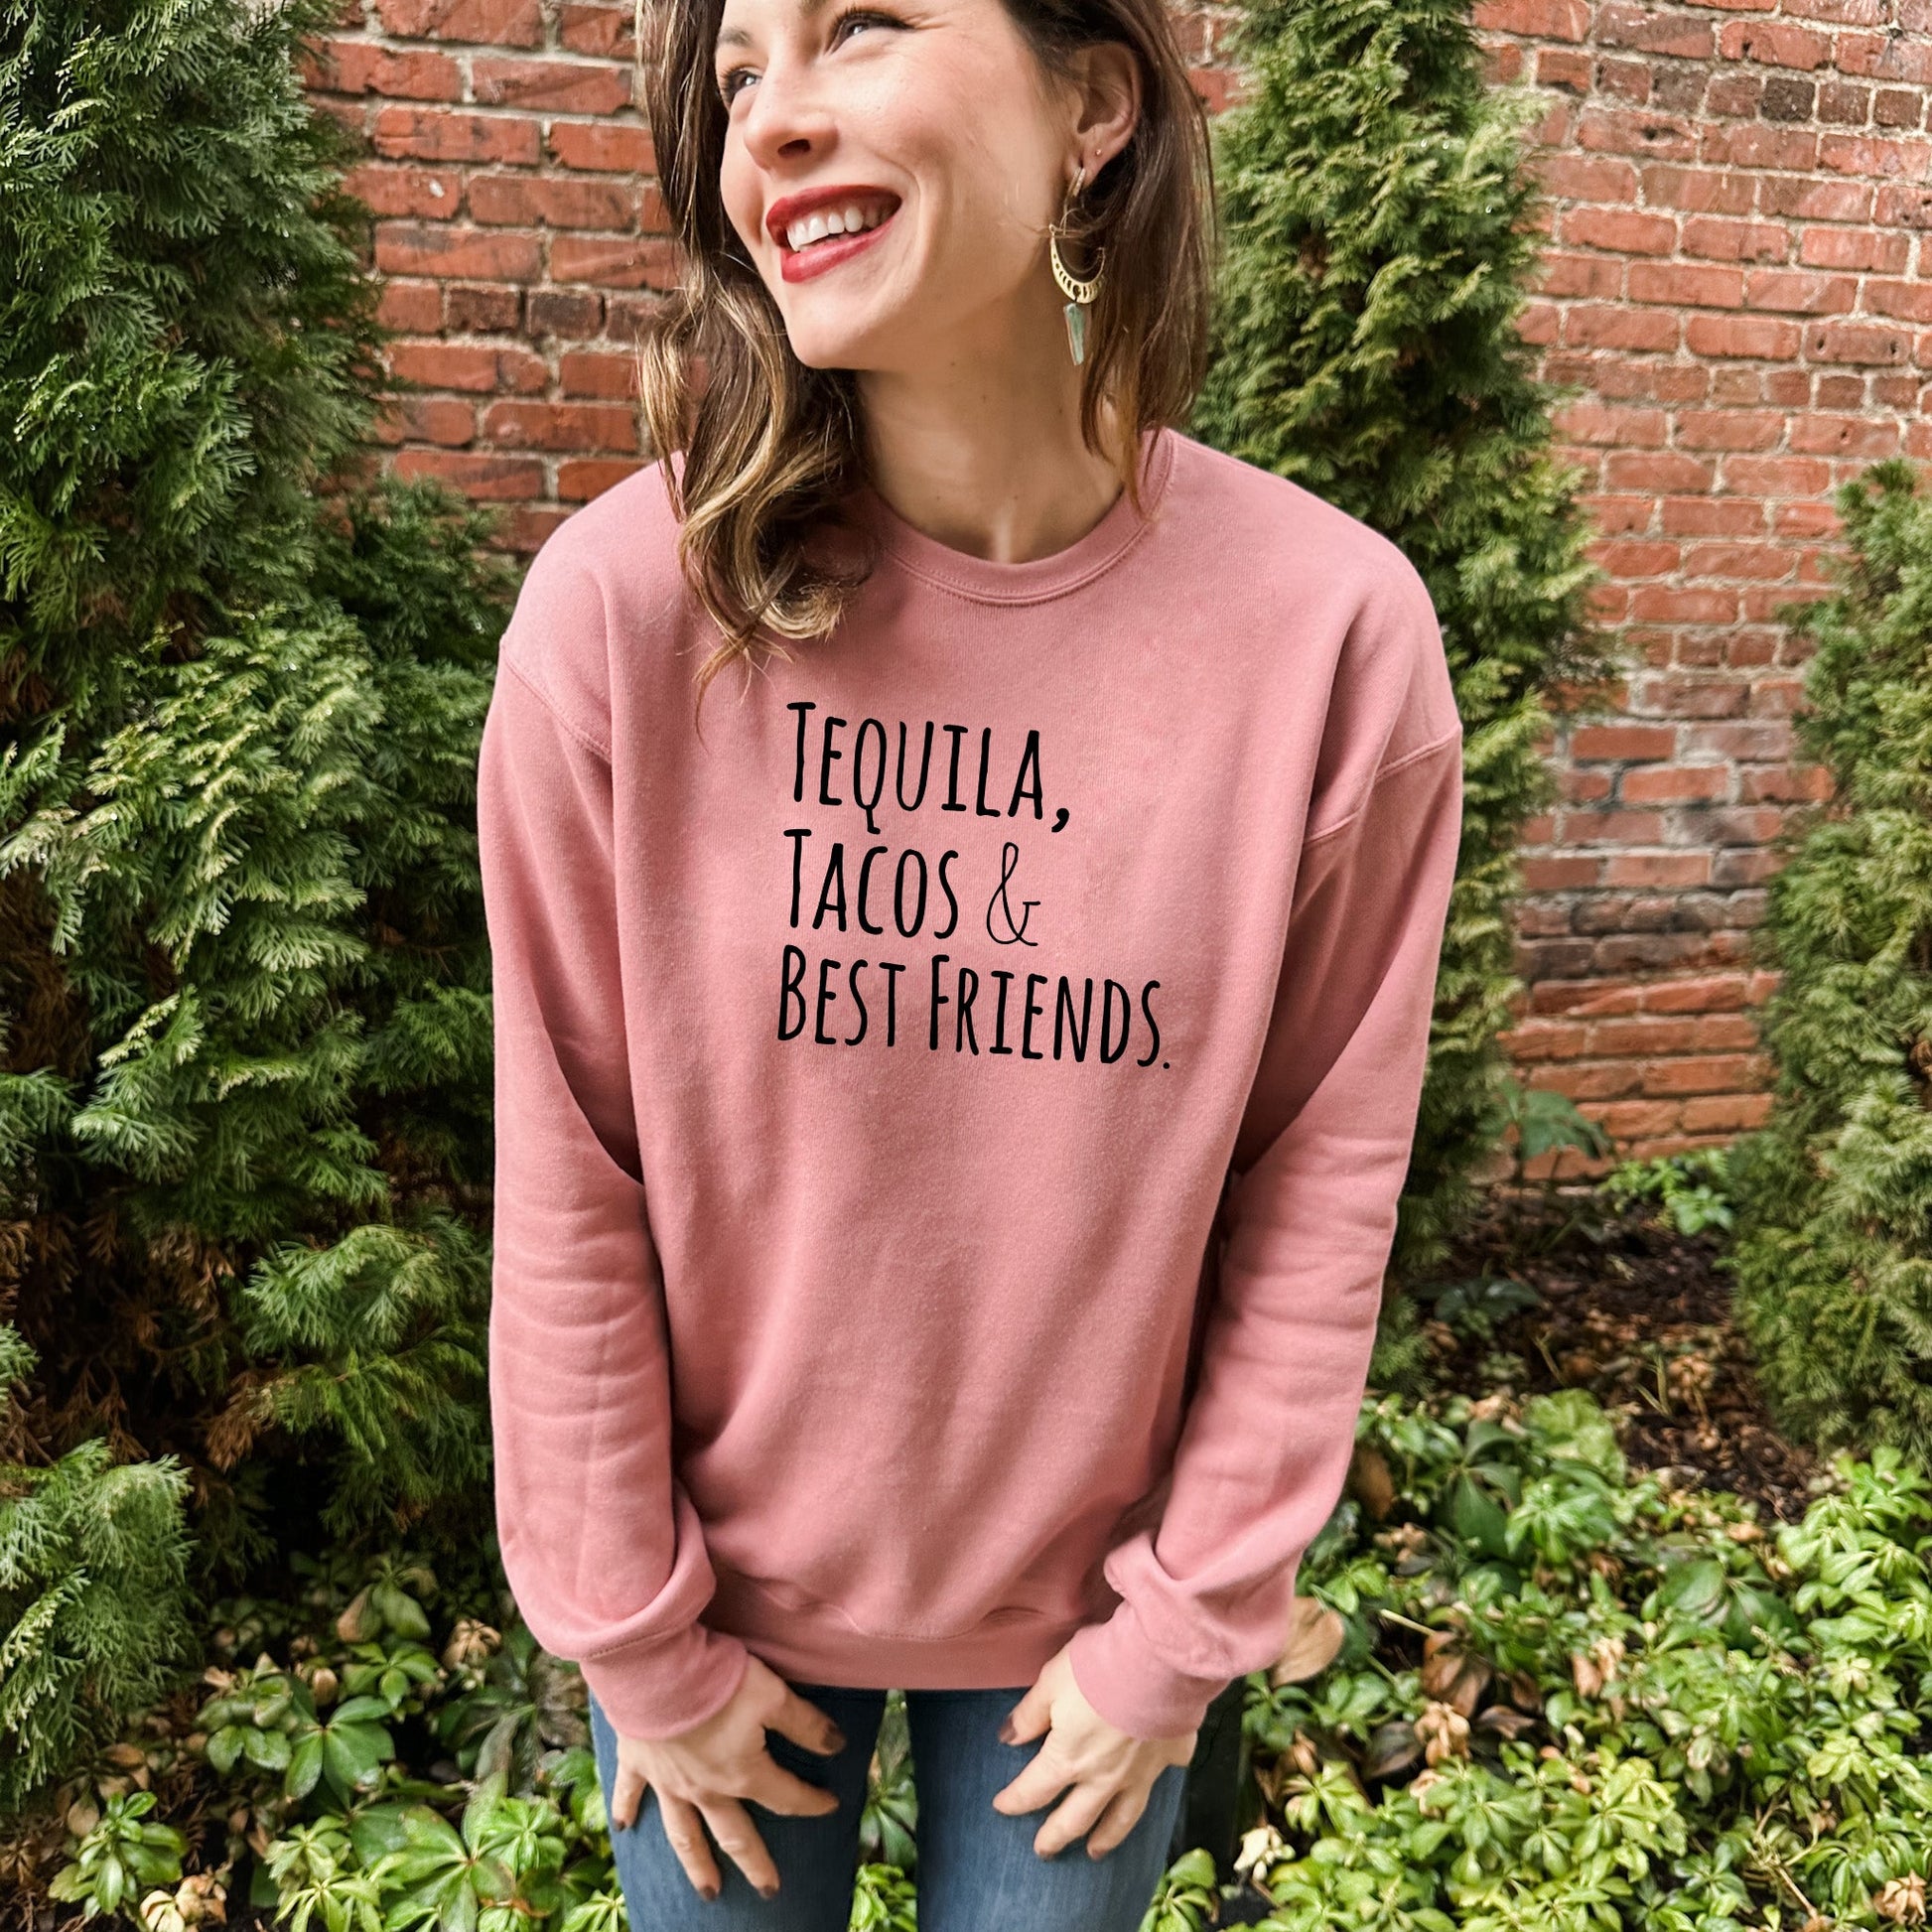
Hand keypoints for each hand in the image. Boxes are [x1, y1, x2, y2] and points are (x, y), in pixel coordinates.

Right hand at [606, 1652, 844, 1899]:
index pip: (786, 1797)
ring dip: (697, 1864)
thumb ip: (805, 1724)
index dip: (812, 1802)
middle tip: (768, 1891)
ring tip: (708, 1891)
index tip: (831, 1805)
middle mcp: (705, 1789)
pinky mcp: (637, 1761)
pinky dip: (626, 1810)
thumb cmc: (717, 1680)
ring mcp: (668, 1781)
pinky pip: (630, 1793)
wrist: (655, 1668)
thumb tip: (837, 1746)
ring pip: (684, 1833)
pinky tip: (624, 1828)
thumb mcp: (773, 1694)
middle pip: (735, 1835)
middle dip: (754, 1864)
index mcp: (742, 1774)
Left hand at [990, 1643, 1196, 1859]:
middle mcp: (1104, 1777)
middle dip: (1055, 1836)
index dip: (1014, 1800)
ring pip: (1121, 1817)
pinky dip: (1156, 1783)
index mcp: (1069, 1759)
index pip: (1034, 1790)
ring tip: (1095, 1852)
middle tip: (1043, 1851)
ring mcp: (1141, 1772)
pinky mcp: (1172, 1755)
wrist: (1159, 1663)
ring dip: (1105, 1837)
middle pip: (1075, 1818)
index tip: (1002, 1807)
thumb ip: (1029, 1714)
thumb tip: (1007, 1738)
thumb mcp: (1051, 1681)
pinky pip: (1163, 1776)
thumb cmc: (1098, 1667)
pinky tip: (1153, 1786)